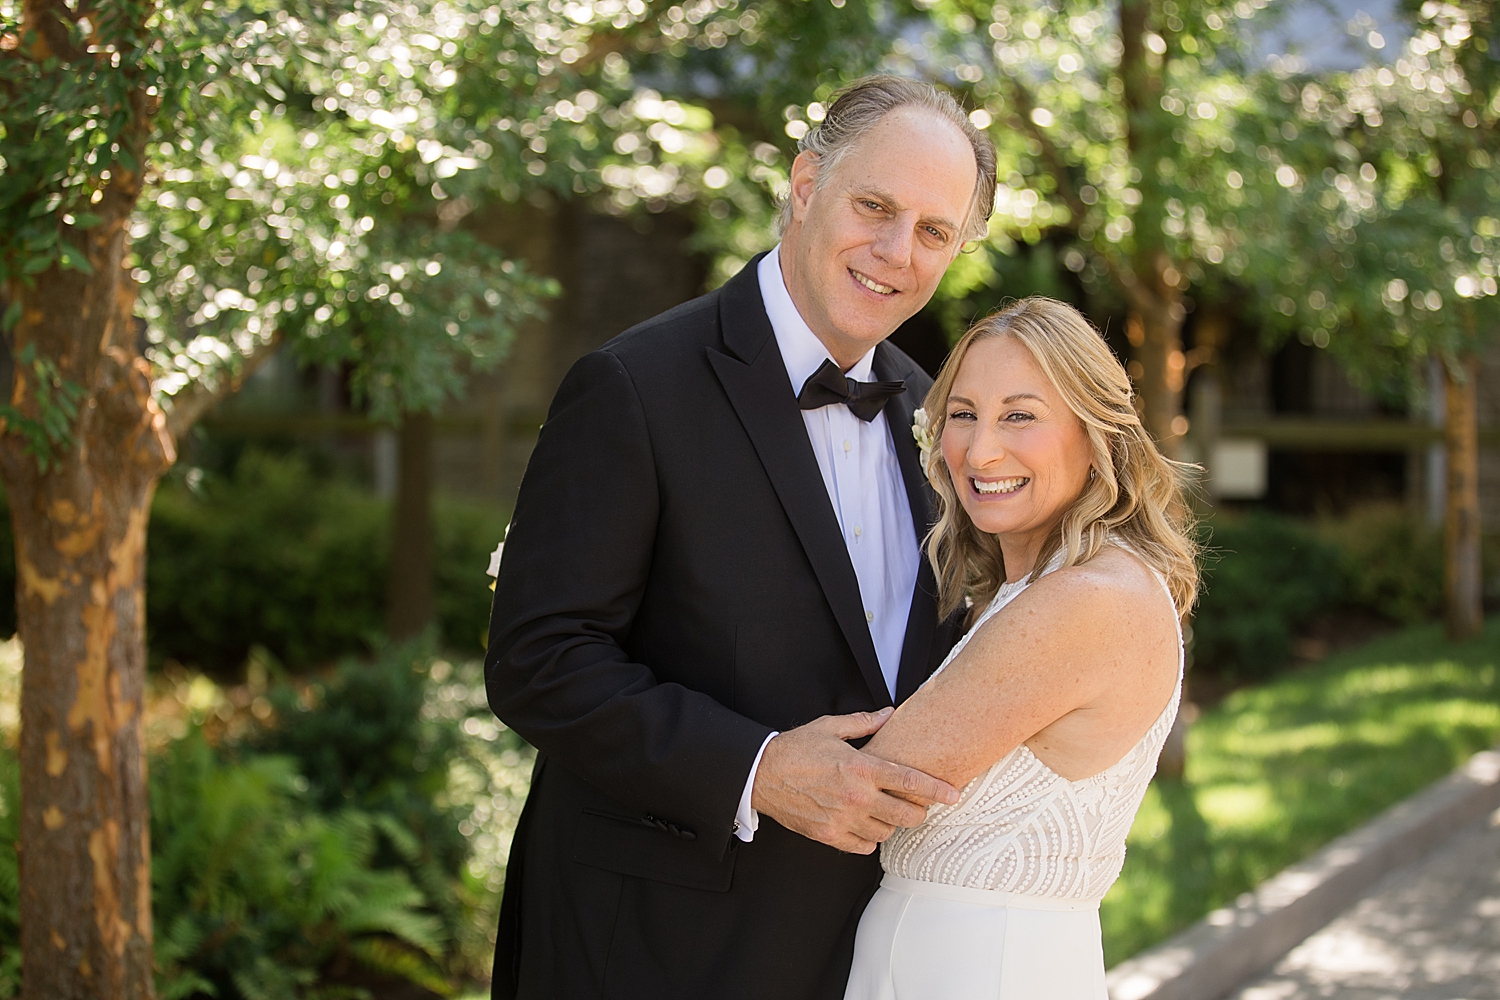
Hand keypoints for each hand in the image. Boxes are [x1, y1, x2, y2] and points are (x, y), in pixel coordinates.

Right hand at [750, 709, 960, 854]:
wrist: (760, 775)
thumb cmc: (795, 748)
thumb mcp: (830, 727)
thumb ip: (864, 723)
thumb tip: (889, 714)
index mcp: (861, 767)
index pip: (910, 781)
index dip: (937, 789)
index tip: (954, 795)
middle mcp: (857, 797)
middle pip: (907, 814)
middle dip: (919, 811)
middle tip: (918, 806)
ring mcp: (843, 819)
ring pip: (887, 832)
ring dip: (891, 823)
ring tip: (885, 811)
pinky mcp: (829, 835)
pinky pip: (864, 846)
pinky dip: (870, 838)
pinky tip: (866, 825)